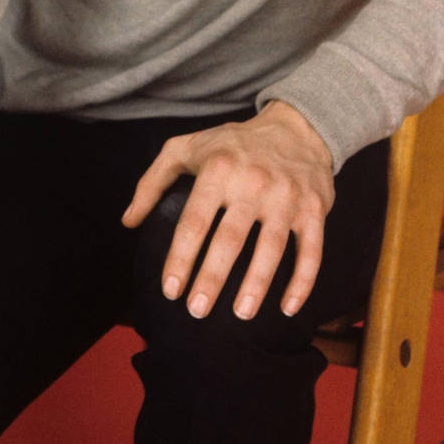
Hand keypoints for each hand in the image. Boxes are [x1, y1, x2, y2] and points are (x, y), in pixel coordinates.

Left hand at [122, 102, 335, 320]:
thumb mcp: (183, 148)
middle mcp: (252, 182)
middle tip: (196, 310)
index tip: (170, 289)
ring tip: (240, 314)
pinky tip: (286, 308)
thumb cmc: (231, 144)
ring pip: (271, 248)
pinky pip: (311, 252)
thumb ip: (151, 182)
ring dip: (256, 285)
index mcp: (217, 168)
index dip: (181, 257)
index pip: (194, 220)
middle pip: (230, 239)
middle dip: (212, 278)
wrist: (295, 129)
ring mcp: (286, 197)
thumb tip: (128, 221)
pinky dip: (302, 282)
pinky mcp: (314, 210)